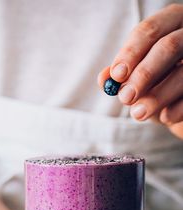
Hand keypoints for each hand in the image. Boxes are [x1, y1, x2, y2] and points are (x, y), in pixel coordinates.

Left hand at [98, 3, 182, 138]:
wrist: (181, 101)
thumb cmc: (156, 80)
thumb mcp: (135, 75)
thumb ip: (120, 75)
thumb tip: (103, 80)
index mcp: (170, 22)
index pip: (149, 31)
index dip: (131, 53)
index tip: (116, 76)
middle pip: (169, 47)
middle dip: (144, 75)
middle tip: (125, 98)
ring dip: (157, 98)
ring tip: (138, 114)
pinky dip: (176, 110)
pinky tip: (164, 117)